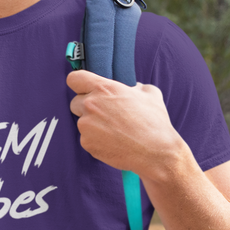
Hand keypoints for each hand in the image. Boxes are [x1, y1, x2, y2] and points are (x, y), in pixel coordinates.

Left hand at [67, 69, 184, 175]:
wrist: (155, 152)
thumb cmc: (154, 122)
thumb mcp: (151, 94)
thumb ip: (136, 86)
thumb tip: (133, 87)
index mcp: (104, 88)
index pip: (74, 78)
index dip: (78, 84)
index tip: (84, 89)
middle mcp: (90, 104)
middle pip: (74, 102)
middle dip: (86, 107)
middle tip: (105, 115)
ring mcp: (86, 125)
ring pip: (82, 122)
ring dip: (92, 125)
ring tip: (113, 131)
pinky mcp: (86, 143)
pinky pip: (86, 139)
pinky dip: (96, 141)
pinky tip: (113, 142)